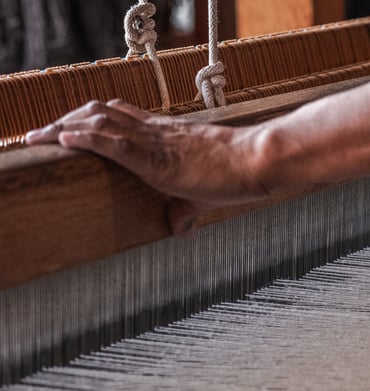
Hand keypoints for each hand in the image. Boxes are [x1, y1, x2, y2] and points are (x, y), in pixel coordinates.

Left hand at [25, 100, 268, 235]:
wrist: (260, 161)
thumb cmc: (242, 173)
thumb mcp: (206, 194)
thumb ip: (186, 209)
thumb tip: (177, 229)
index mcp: (168, 136)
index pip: (120, 115)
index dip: (89, 117)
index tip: (66, 126)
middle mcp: (157, 132)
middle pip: (100, 111)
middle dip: (65, 119)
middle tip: (40, 135)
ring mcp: (156, 143)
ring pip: (99, 120)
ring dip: (63, 126)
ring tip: (40, 138)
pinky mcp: (158, 161)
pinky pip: (115, 143)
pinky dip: (85, 139)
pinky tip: (64, 140)